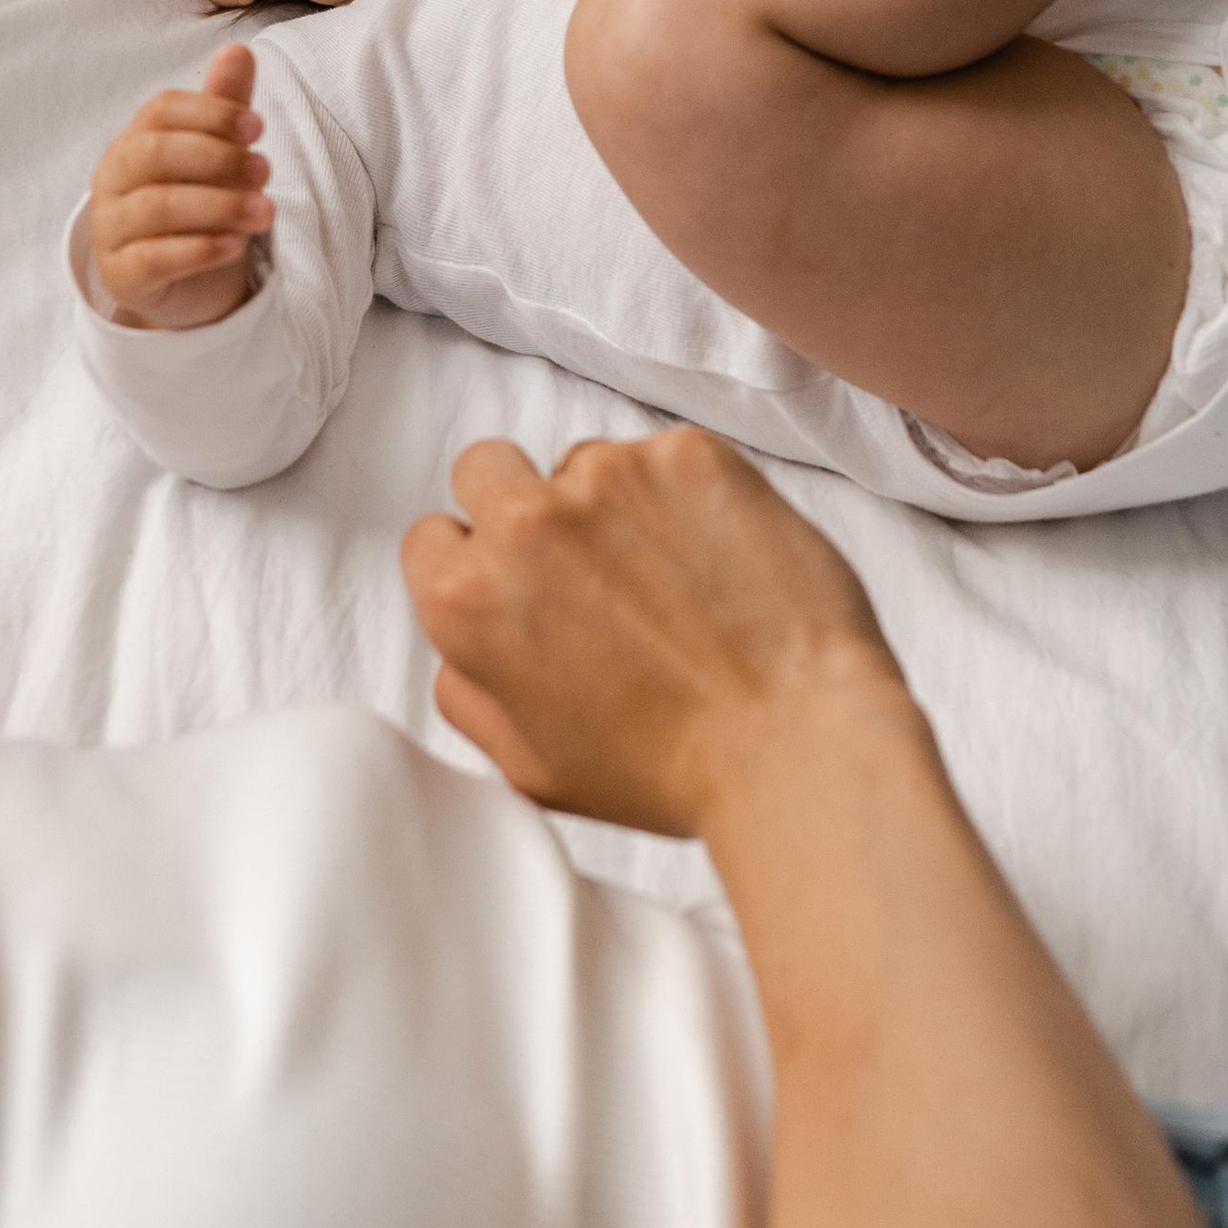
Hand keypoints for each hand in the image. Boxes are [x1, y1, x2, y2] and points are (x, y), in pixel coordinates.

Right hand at [86, 46, 273, 332]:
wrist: (184, 283)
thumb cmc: (198, 202)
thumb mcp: (217, 154)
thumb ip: (225, 106)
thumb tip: (239, 48)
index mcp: (134, 139)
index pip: (160, 110)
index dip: (210, 113)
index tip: (257, 127)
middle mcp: (113, 179)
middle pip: (156, 154)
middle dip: (217, 158)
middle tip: (267, 170)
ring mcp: (111, 228)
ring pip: (157, 207)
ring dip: (219, 206)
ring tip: (267, 212)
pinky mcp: (121, 276)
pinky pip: (153, 259)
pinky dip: (198, 251)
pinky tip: (236, 245)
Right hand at [402, 428, 907, 840]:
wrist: (796, 744)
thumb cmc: (669, 773)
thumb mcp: (530, 767)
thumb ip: (469, 693)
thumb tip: (461, 643)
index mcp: (470, 599)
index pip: (432, 537)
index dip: (476, 567)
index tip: (522, 592)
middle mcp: (528, 521)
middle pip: (486, 469)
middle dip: (520, 509)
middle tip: (583, 568)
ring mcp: (613, 475)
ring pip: (586, 464)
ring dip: (615, 509)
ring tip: (675, 586)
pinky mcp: (690, 454)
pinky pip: (666, 461)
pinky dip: (687, 500)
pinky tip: (721, 565)